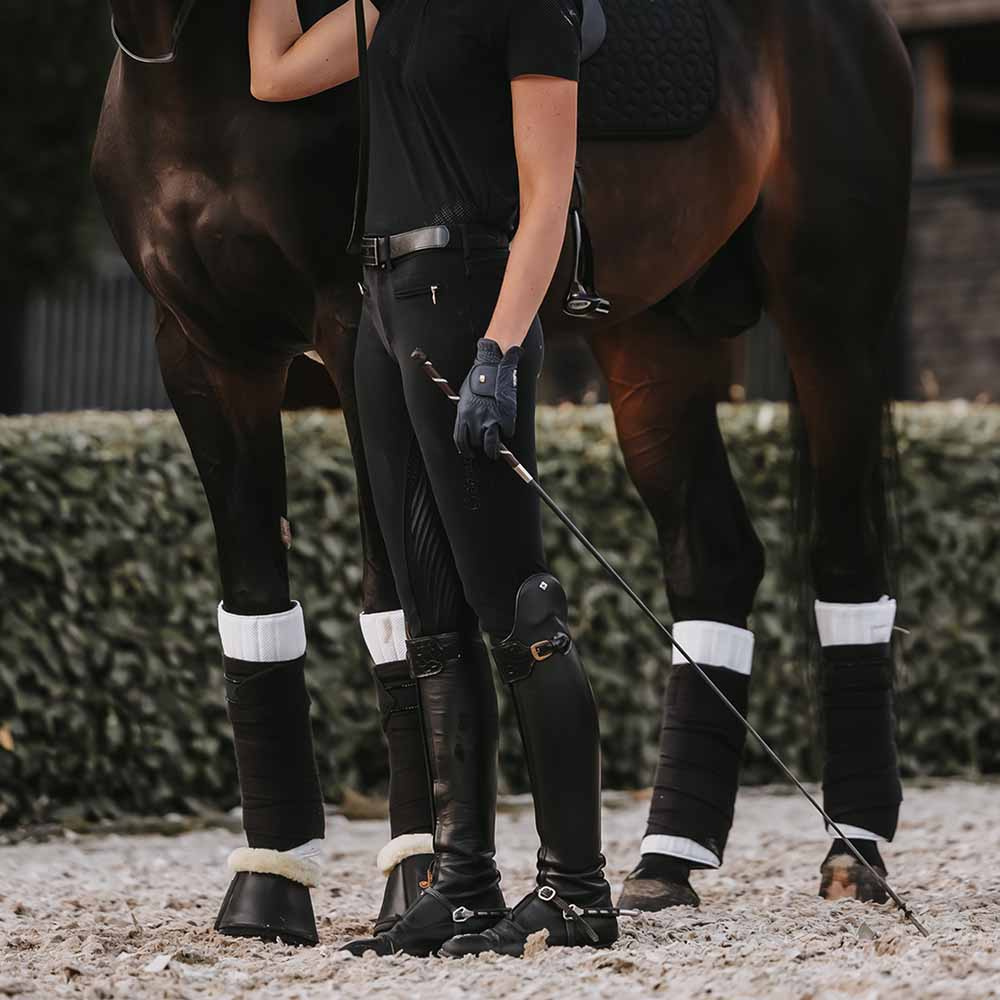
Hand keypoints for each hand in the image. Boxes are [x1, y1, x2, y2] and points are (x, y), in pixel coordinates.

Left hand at [454, 339, 522, 459]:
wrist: (492, 364)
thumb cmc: (477, 377)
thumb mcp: (465, 395)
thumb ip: (466, 410)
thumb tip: (468, 421)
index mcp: (462, 414)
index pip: (460, 440)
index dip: (465, 449)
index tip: (469, 452)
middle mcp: (474, 419)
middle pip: (476, 444)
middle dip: (481, 449)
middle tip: (487, 452)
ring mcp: (490, 418)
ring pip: (492, 444)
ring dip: (494, 450)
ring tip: (496, 452)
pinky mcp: (505, 415)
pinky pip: (508, 432)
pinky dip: (508, 432)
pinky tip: (508, 430)